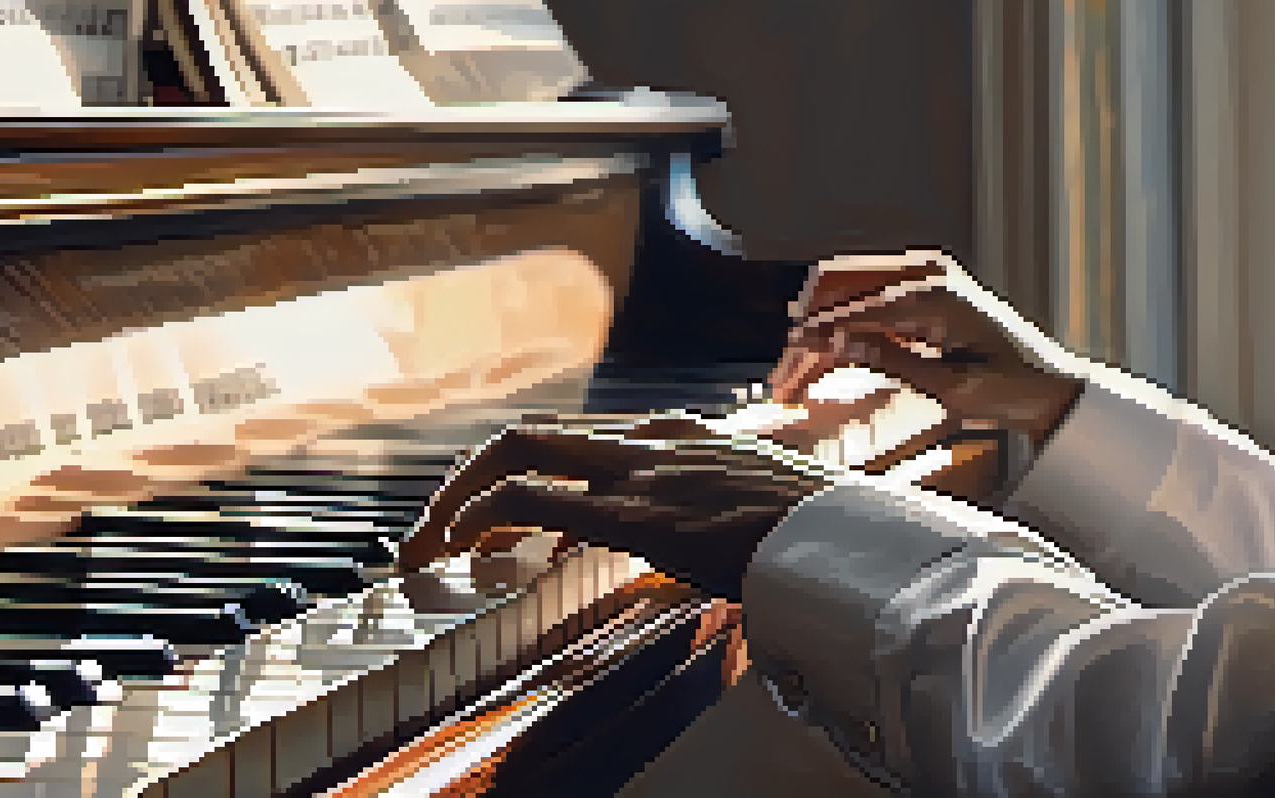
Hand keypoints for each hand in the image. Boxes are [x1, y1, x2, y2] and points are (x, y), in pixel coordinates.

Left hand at [396, 415, 829, 600]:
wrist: (844, 538)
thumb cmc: (799, 530)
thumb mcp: (730, 498)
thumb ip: (673, 503)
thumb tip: (620, 531)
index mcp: (665, 434)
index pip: (562, 440)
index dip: (508, 472)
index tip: (481, 512)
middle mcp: (641, 439)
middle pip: (524, 438)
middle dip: (463, 481)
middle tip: (432, 527)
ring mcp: (636, 471)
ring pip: (513, 455)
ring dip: (458, 501)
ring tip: (430, 544)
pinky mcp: (635, 512)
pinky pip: (534, 500)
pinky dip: (481, 518)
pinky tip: (463, 547)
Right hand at [765, 253, 1083, 498]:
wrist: (1050, 388)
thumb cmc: (1010, 388)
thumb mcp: (949, 386)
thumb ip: (889, 360)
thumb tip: (834, 343)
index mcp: (935, 294)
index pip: (854, 310)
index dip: (814, 339)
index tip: (785, 366)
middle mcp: (926, 275)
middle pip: (840, 288)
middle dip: (806, 333)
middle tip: (784, 379)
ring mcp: (924, 280)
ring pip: (847, 293)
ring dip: (817, 331)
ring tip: (794, 376)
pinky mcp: (922, 295)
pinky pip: (866, 301)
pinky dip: (840, 329)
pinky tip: (824, 361)